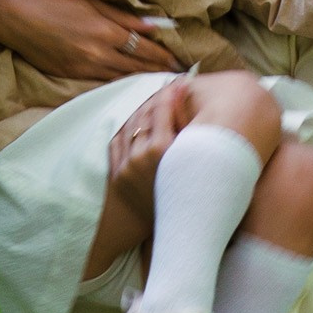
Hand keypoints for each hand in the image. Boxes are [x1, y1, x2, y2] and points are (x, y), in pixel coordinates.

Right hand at [0, 0, 180, 81]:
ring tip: (159, 84)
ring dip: (142, 82)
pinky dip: (119, 84)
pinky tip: (129, 86)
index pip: (145, 49)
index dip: (164, 57)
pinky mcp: (70, 76)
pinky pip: (102, 83)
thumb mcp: (92, 2)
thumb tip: (154, 26)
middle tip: (177, 78)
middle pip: (137, 68)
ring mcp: (83, 69)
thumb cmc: (54, 1)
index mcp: (106, 32)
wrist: (15, 15)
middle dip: (158, 72)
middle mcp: (98, 55)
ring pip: (121, 79)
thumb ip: (124, 16)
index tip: (180, 62)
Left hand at [105, 77, 197, 220]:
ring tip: (152, 106)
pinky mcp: (117, 174)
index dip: (169, 92)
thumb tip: (183, 91)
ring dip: (140, 112)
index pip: (161, 108)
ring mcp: (126, 165)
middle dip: (154, 100)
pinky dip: (126, 130)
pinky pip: (118, 142)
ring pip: (129, 126)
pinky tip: (137, 124)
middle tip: (165, 91)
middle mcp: (141, 155)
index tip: (176, 83)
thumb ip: (188, 125)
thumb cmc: (194, 190)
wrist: (174, 229)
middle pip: (143, 115)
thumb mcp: (195, 156)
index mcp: (163, 149)